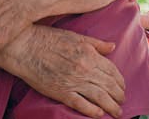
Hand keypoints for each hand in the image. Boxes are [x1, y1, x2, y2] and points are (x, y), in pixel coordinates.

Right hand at [1, 25, 125, 118]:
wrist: (26, 46)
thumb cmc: (50, 38)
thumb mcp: (77, 37)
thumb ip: (97, 44)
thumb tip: (112, 47)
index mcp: (90, 55)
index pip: (112, 71)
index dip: (120, 81)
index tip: (122, 86)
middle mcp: (85, 69)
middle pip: (108, 85)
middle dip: (118, 95)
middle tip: (123, 101)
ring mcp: (73, 81)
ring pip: (99, 96)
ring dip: (111, 105)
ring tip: (117, 111)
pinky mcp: (60, 92)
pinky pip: (80, 104)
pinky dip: (91, 110)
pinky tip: (99, 114)